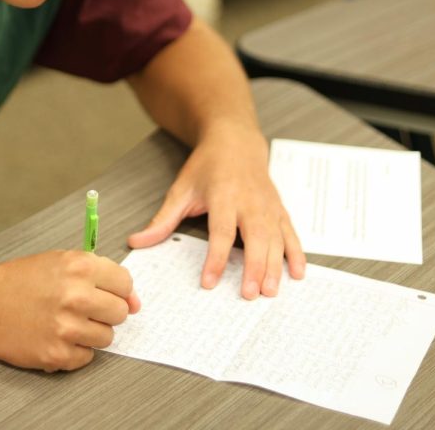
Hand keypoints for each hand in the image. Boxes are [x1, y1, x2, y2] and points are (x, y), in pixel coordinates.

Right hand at [0, 250, 140, 371]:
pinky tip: (55, 336)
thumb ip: (98, 275)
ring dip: (90, 333)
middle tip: (83, 310)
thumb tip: (135, 301)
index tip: (104, 294)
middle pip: (120, 313)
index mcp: (79, 267)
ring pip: (106, 337)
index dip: (116, 290)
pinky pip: (86, 357)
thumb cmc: (18, 281)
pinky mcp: (57, 354)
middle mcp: (76, 296)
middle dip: (106, 312)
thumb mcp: (58, 261)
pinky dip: (74, 350)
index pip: (125, 284)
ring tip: (66, 323)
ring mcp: (67, 328)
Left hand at [127, 125, 304, 298]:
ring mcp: (268, 206)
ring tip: (271, 292)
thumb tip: (137, 241)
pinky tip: (297, 273)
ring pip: (275, 238)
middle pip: (255, 237)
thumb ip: (163, 220)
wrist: (235, 140)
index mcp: (223, 195)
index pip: (220, 231)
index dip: (215, 258)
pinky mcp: (279, 209)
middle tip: (250, 295)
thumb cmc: (207, 166)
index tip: (208, 282)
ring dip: (275, 266)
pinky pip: (290, 233)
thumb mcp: (181, 189)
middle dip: (254, 267)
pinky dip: (296, 253)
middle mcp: (249, 201)